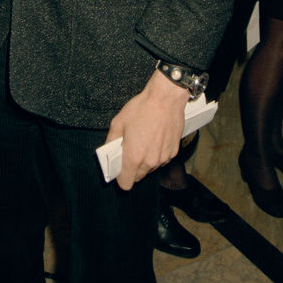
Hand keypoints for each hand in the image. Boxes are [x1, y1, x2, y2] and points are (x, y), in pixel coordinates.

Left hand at [105, 69, 187, 190]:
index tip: (120, 169)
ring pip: (151, 168)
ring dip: (146, 160)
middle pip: (138, 177)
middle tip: (131, 149)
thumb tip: (108, 150)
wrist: (166, 98)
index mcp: (134, 157)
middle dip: (133, 168)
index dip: (121, 178)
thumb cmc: (142, 108)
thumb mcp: (119, 122)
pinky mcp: (173, 152)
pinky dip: (157, 153)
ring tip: (144, 140)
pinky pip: (162, 159)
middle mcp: (149, 162)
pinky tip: (155, 137)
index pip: (126, 184)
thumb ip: (111, 140)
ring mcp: (163, 158)